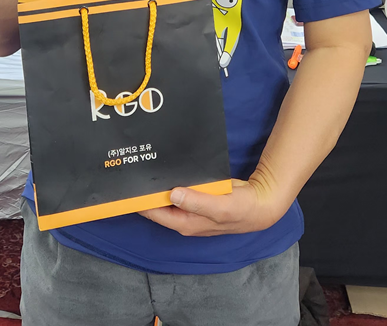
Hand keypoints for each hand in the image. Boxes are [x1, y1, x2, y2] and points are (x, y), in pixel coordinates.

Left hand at [137, 177, 284, 236]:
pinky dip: (172, 178)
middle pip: (156, 204)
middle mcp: (184, 216)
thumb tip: (172, 194)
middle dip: (144, 190)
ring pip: (167, 194)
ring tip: (142, 164)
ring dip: (157, 183)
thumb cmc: (240, 210)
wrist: (260, 203)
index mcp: (185, 222)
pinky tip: (166, 165)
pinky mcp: (197, 195)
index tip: (125, 185)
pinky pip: (180, 187)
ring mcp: (190, 206)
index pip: (153, 212)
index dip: (138, 201)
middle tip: (131, 168)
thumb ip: (197, 201)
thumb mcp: (220, 207)